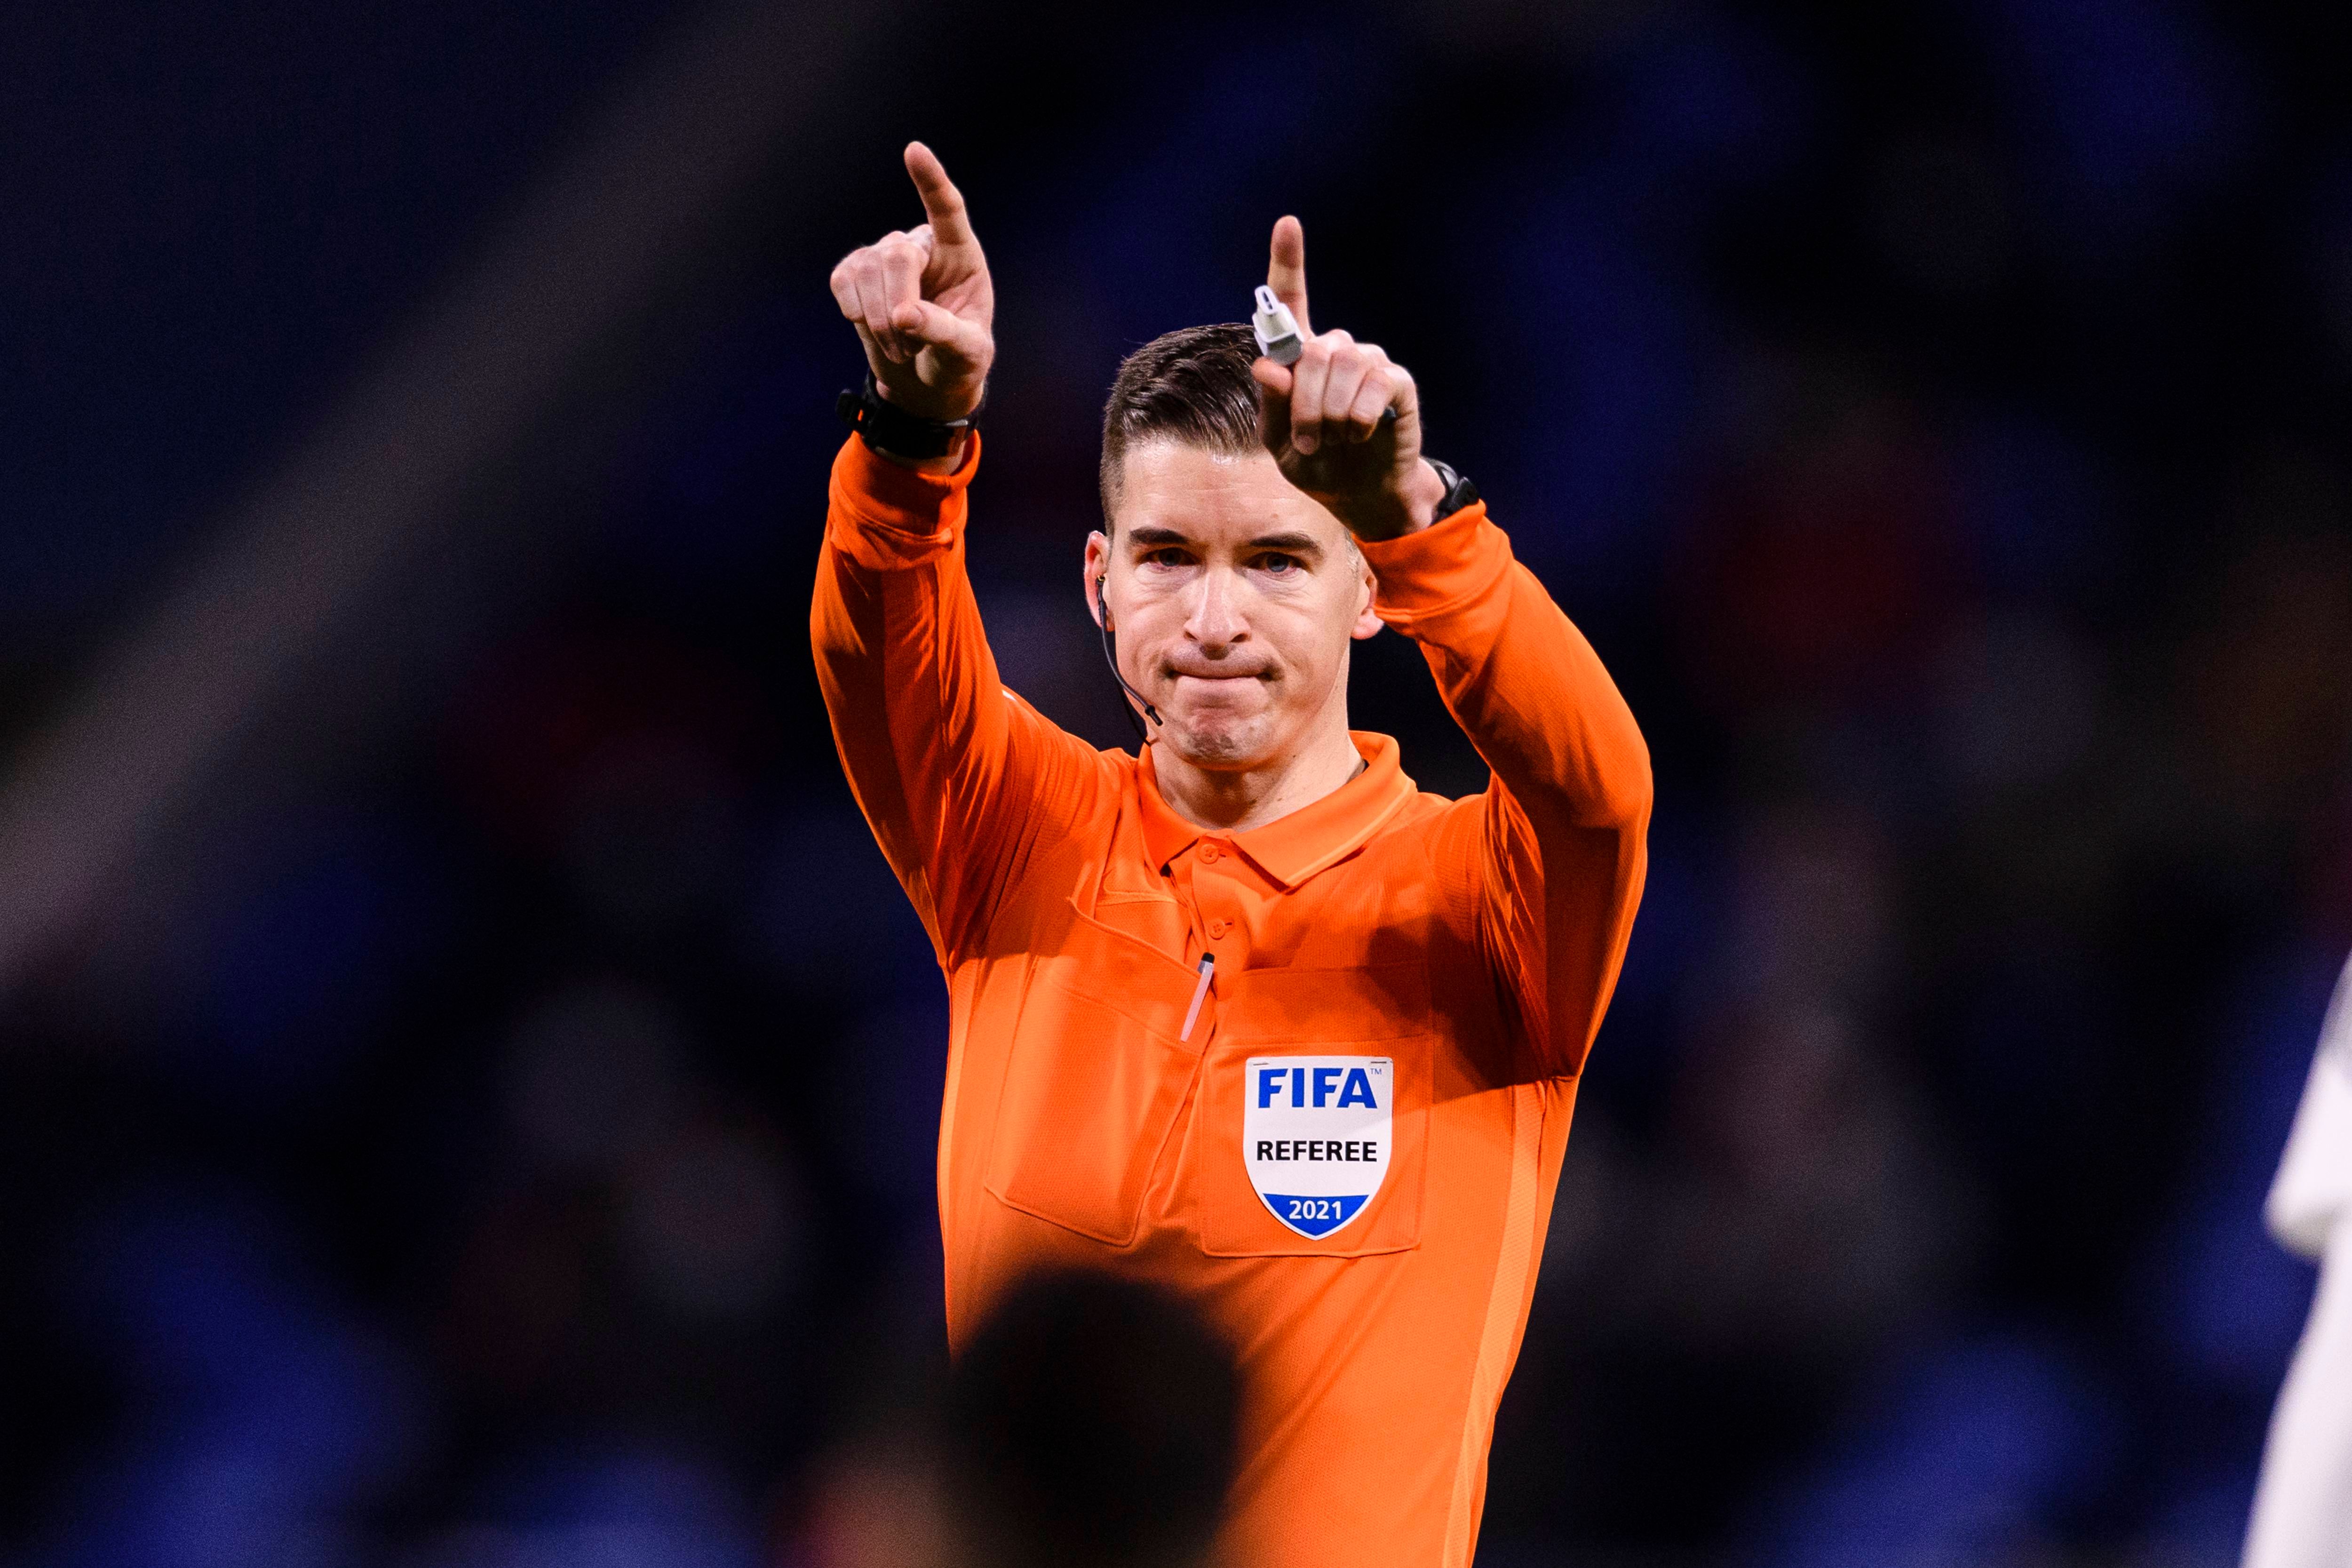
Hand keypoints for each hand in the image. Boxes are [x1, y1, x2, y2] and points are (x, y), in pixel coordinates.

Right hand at [829, 142, 994, 427]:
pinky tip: (873, 329)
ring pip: (865, 270)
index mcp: (960, 254)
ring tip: (902, 347)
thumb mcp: (967, 353)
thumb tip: (903, 314)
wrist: (928, 379)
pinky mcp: (855, 274)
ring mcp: (884, 256)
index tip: (914, 151)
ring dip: (878, 321)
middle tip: (909, 346)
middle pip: (896, 255)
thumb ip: (943, 332)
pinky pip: (842, 282)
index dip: (931, 182)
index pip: (947, 209)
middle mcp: (922, 245)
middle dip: (896, 305)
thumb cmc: (958, 359)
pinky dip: (855, 313)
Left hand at [1249, 216, 1445, 539]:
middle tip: (1309, 441)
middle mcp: (1335, 349)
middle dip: (1303, 404)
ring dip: (1330, 415)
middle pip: (1312, 351)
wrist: (1360, 495)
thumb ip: (1269, 404)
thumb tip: (1266, 364)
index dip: (1289, 261)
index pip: (1292, 301)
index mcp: (1301, 357)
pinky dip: (1360, 418)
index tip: (1287, 223)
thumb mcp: (1279, 442)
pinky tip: (1361, 435)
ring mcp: (1368, 362)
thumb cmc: (1317, 463)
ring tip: (1335, 442)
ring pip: (1341, 366)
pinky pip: (1374, 384)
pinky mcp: (1396, 382)